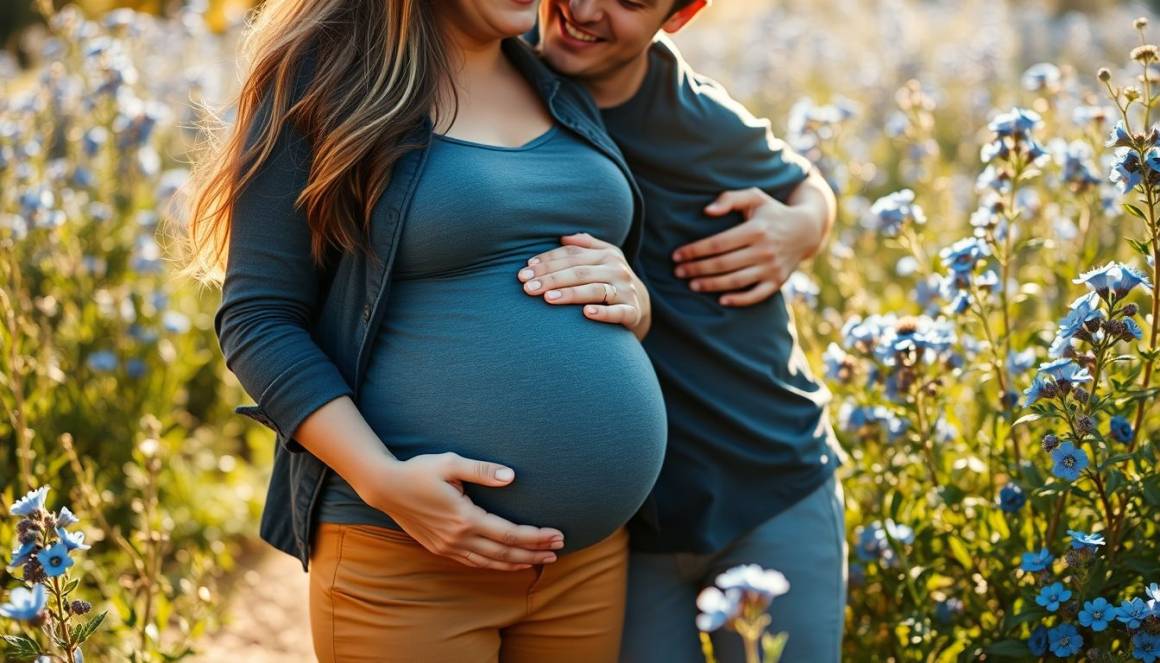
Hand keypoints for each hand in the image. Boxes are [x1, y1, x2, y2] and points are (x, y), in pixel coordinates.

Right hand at [358, 452, 564, 570]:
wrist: (385, 488)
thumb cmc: (419, 470)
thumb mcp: (450, 463)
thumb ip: (482, 470)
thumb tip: (511, 476)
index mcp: (465, 517)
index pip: (509, 534)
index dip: (536, 536)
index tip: (557, 534)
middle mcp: (458, 538)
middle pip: (505, 553)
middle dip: (534, 552)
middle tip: (559, 550)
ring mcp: (448, 547)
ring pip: (490, 563)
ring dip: (518, 562)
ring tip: (541, 559)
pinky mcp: (440, 549)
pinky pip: (474, 562)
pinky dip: (496, 565)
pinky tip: (508, 562)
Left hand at [518, 233, 651, 338]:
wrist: (640, 303)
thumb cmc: (610, 278)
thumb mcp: (603, 257)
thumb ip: (584, 245)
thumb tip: (563, 236)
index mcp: (606, 254)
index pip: (572, 254)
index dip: (547, 261)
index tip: (525, 270)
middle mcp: (616, 270)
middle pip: (579, 272)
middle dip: (551, 278)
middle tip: (527, 287)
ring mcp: (625, 291)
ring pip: (595, 290)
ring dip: (570, 294)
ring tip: (548, 298)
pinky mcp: (632, 311)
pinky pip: (617, 312)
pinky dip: (603, 313)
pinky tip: (586, 313)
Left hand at [672, 187, 825, 306]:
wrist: (806, 230)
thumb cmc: (772, 212)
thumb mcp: (755, 196)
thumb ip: (729, 199)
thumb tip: (706, 211)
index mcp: (756, 229)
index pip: (717, 243)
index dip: (694, 250)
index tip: (676, 255)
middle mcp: (764, 250)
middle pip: (723, 264)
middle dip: (696, 269)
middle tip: (678, 272)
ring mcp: (772, 268)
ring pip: (735, 281)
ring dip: (711, 285)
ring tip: (691, 285)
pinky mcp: (777, 282)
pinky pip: (756, 295)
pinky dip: (739, 300)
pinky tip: (721, 300)